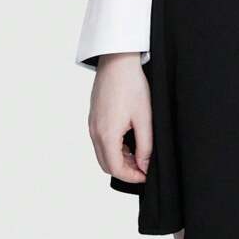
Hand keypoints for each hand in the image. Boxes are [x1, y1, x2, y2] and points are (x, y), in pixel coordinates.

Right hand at [88, 52, 151, 183]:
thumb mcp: (144, 117)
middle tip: (144, 167)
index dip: (132, 177)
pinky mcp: (94, 118)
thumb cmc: (132, 85)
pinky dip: (114, 147)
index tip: (146, 176)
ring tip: (139, 153)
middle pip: (106, 164)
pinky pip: (100, 141)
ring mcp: (92, 125)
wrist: (117, 61)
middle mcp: (95, 132)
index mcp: (107, 134)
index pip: (115, 168)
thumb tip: (144, 166)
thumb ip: (145, 145)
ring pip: (103, 153)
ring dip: (119, 159)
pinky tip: (129, 140)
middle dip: (125, 170)